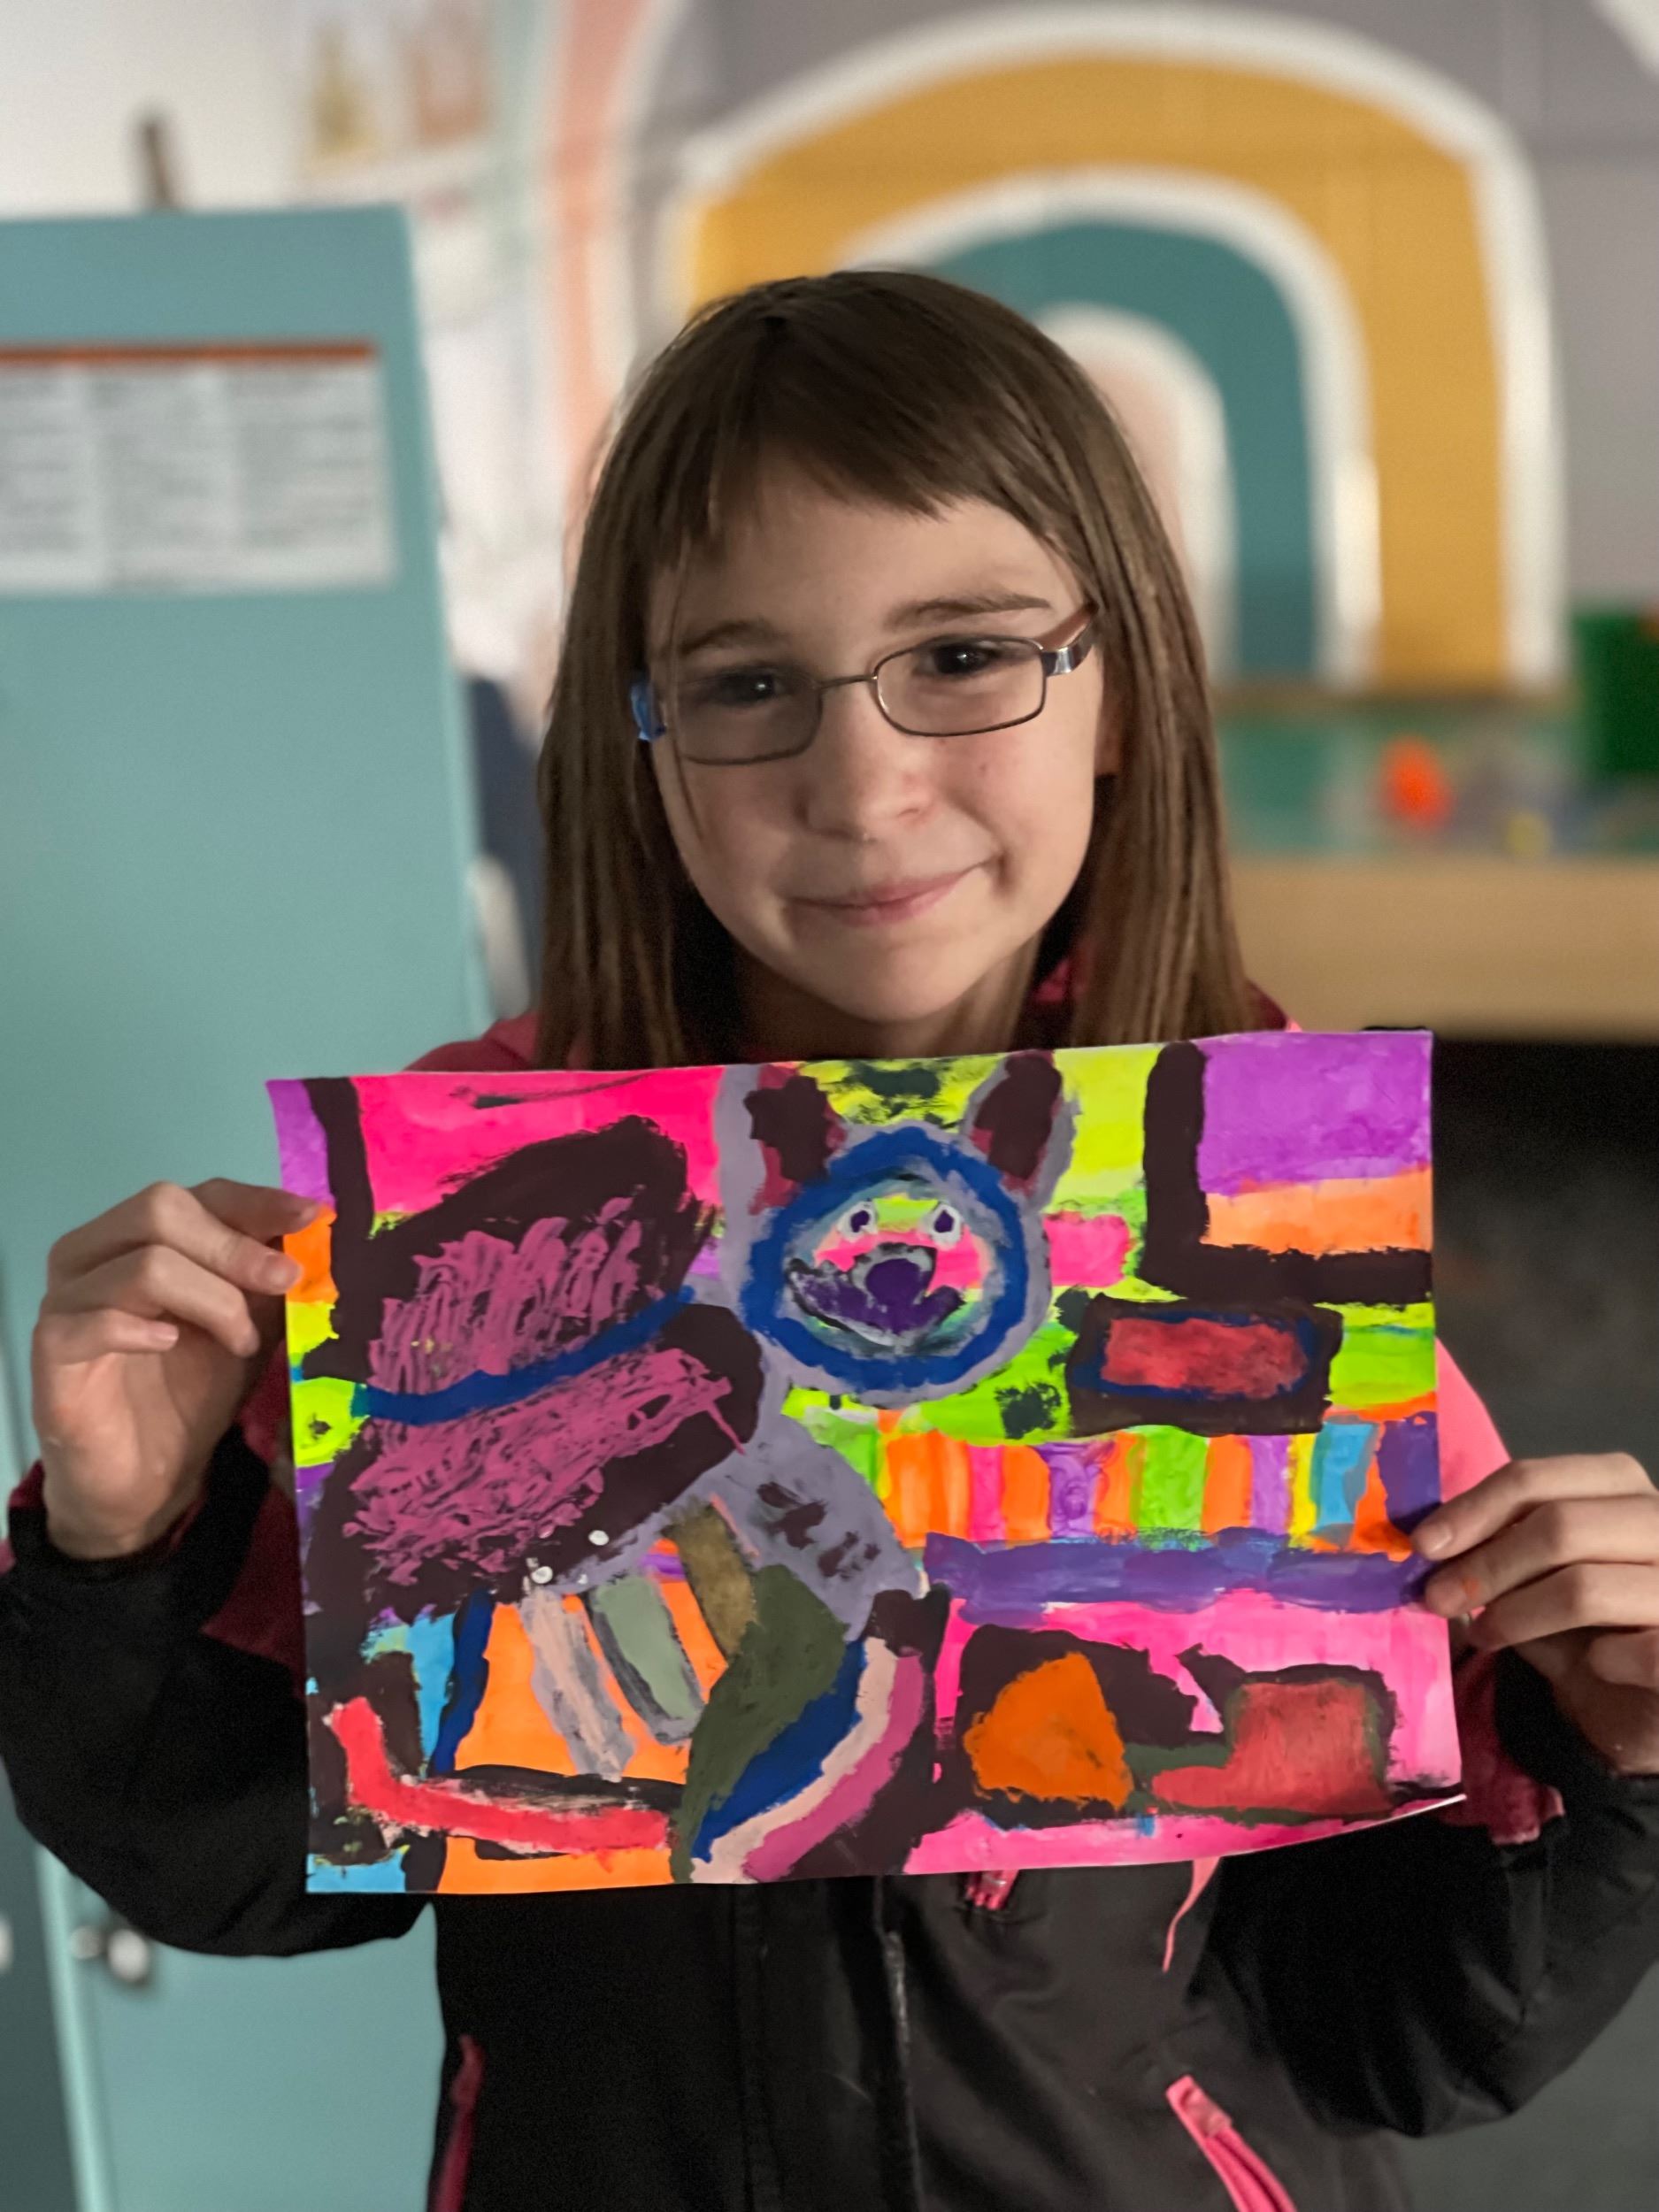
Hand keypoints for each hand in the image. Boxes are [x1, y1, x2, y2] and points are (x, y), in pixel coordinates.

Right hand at [31, 1180, 318, 1559]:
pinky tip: (170, 1344)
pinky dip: (142, 1328)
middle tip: (284, 1281)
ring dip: (211, 1299)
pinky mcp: (52, 1351)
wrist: (148, 1477)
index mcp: (140, 1237)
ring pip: (144, 1264)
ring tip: (240, 1343)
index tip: (312, 1217)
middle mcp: (94, 1254)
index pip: (198, 1194)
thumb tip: (315, 1232)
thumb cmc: (193, 1391)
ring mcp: (67, 1300)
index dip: (256, 1201)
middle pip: (161, 1209)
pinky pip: (93, 1321)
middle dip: (236, 1246)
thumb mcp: (247, 1324)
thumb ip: (267, 1279)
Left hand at [1416, 1455, 1658, 1775]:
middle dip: (1485, 1564)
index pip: (1539, 1478)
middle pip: (1559, 1524)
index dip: (1475, 1507)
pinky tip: (1592, 1666)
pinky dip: (1597, 1659)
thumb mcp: (1538, 1584)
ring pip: (1583, 1585)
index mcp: (1625, 1493)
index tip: (1424, 1544)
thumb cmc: (1591, 1638)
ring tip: (1487, 1636)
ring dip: (1517, 1615)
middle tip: (1436, 1597)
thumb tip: (1432, 1543)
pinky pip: (1634, 1650)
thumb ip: (1502, 1552)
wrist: (1645, 1711)